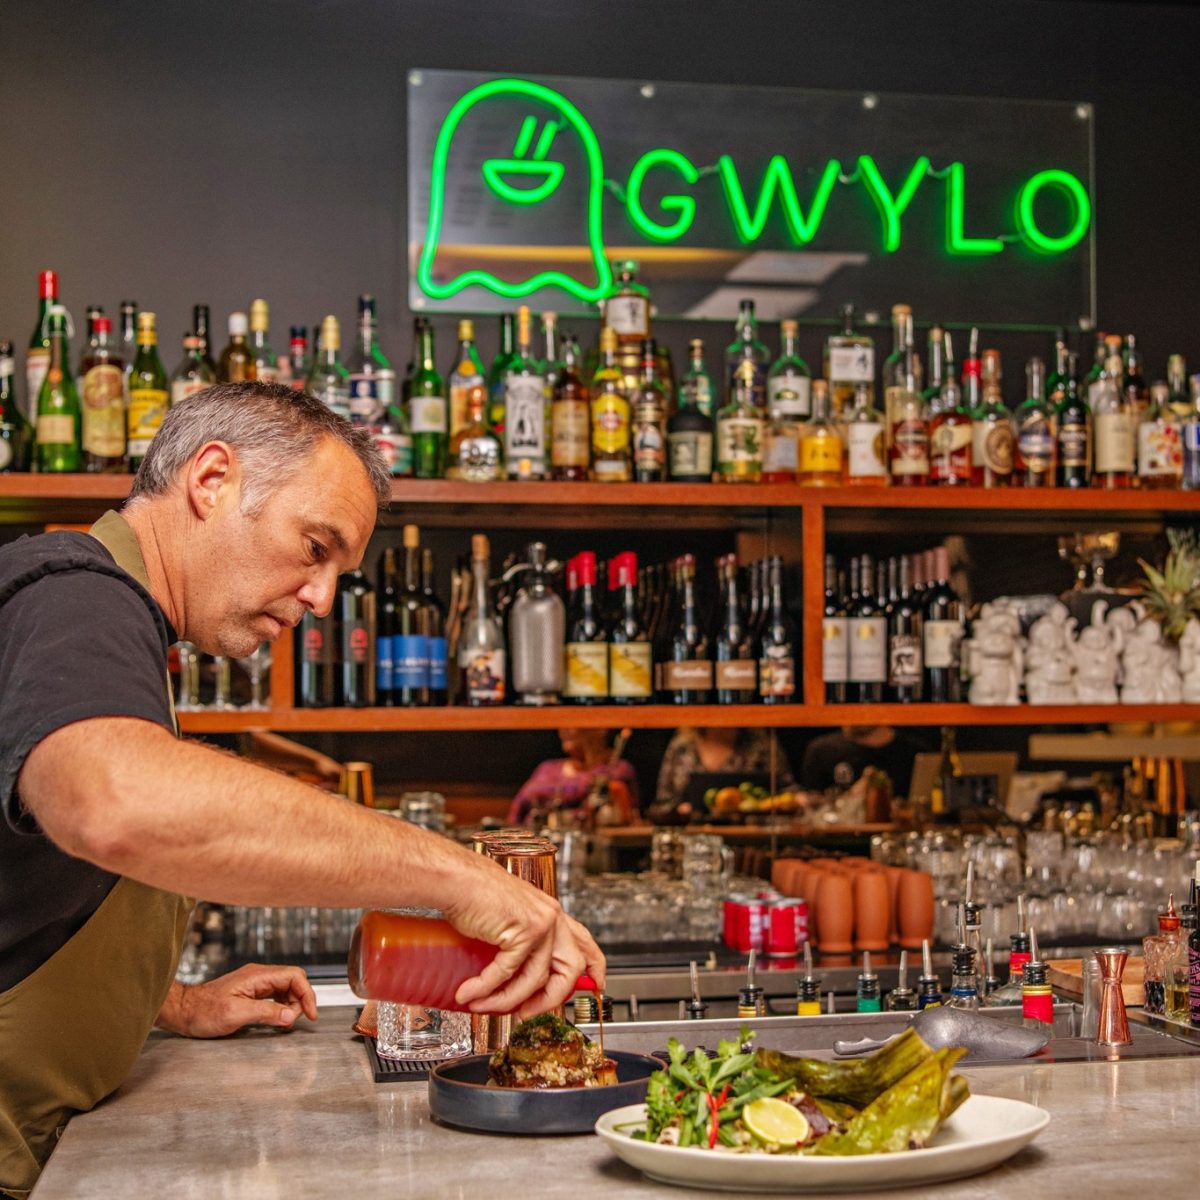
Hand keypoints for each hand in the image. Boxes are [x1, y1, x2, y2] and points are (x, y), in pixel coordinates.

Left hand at [156, 964, 318, 1037]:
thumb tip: (291, 1016)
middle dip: (300, 1000)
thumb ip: (266, 1013)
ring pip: (286, 989)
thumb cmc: (203, 1012)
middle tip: (293, 1021)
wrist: (182, 1011)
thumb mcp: (235, 1015)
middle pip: (293, 981)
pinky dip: (281, 1007)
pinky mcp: (250, 992)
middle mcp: (259, 975)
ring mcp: (255, 983)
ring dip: (291, 1005)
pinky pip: (275, 996)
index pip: (294, 976)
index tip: (311, 1014)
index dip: (307, 994)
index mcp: (257, 976)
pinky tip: (277, 1020)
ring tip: (285, 1023)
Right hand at [443, 855, 604, 1019]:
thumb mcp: (511, 919)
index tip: (597, 987)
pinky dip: (484, 988)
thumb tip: (519, 983)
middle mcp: (552, 918)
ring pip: (534, 979)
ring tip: (481, 1005)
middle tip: (526, 1014)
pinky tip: (469, 993)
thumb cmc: (477, 896)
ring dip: (504, 1000)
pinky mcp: (522, 931)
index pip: (585, 944)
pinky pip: (506, 973)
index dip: (594, 969)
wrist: (459, 879)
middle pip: (569, 972)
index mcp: (553, 914)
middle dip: (549, 1001)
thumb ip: (522, 944)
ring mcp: (541, 924)